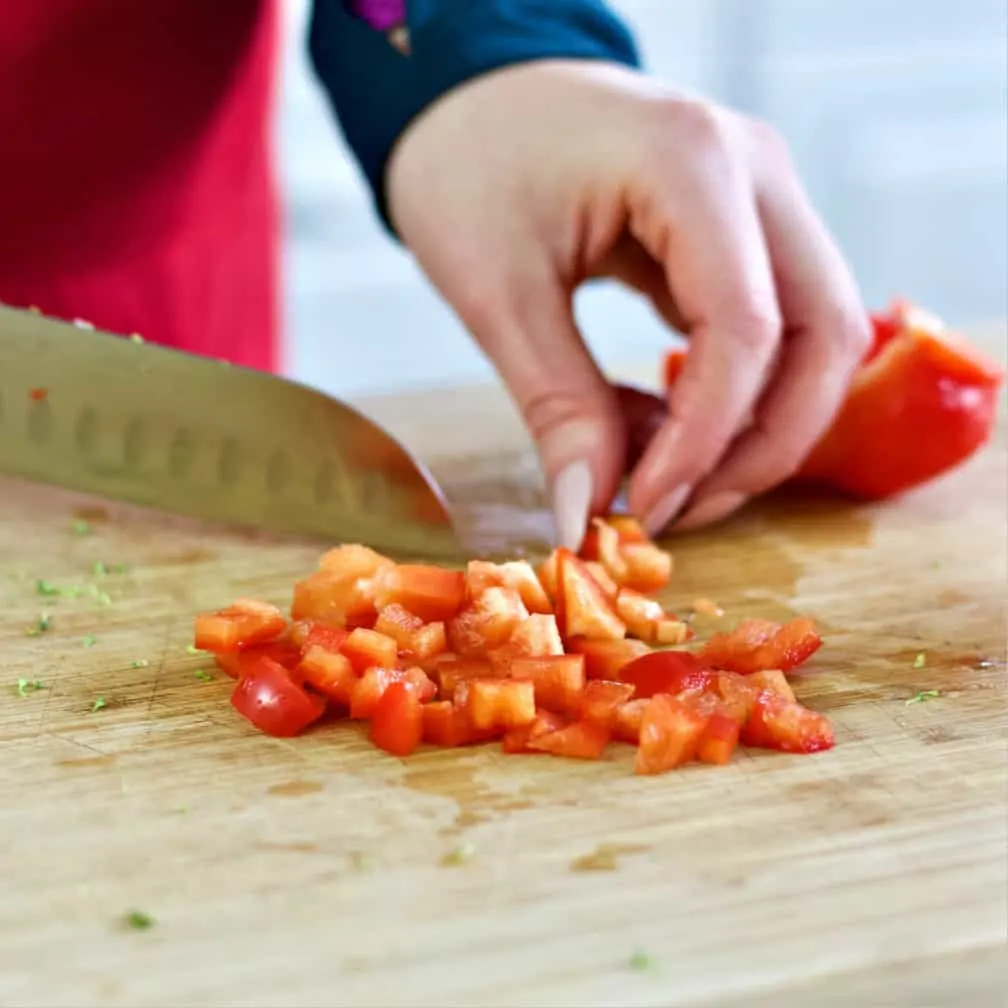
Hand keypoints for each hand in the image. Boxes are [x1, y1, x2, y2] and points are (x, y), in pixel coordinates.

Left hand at [386, 60, 870, 546]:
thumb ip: (556, 404)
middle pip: (822, 335)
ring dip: (756, 428)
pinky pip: (770, 327)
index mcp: (691, 162)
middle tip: (678, 509)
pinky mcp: (742, 229)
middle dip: (762, 445)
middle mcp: (754, 172)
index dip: (704, 441)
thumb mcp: (496, 290)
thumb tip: (586, 513)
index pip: (744, 329)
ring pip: (813, 337)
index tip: (644, 509)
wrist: (466, 92)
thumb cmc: (468, 163)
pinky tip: (658, 429)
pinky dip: (729, 395)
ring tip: (666, 482)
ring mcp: (759, 197)